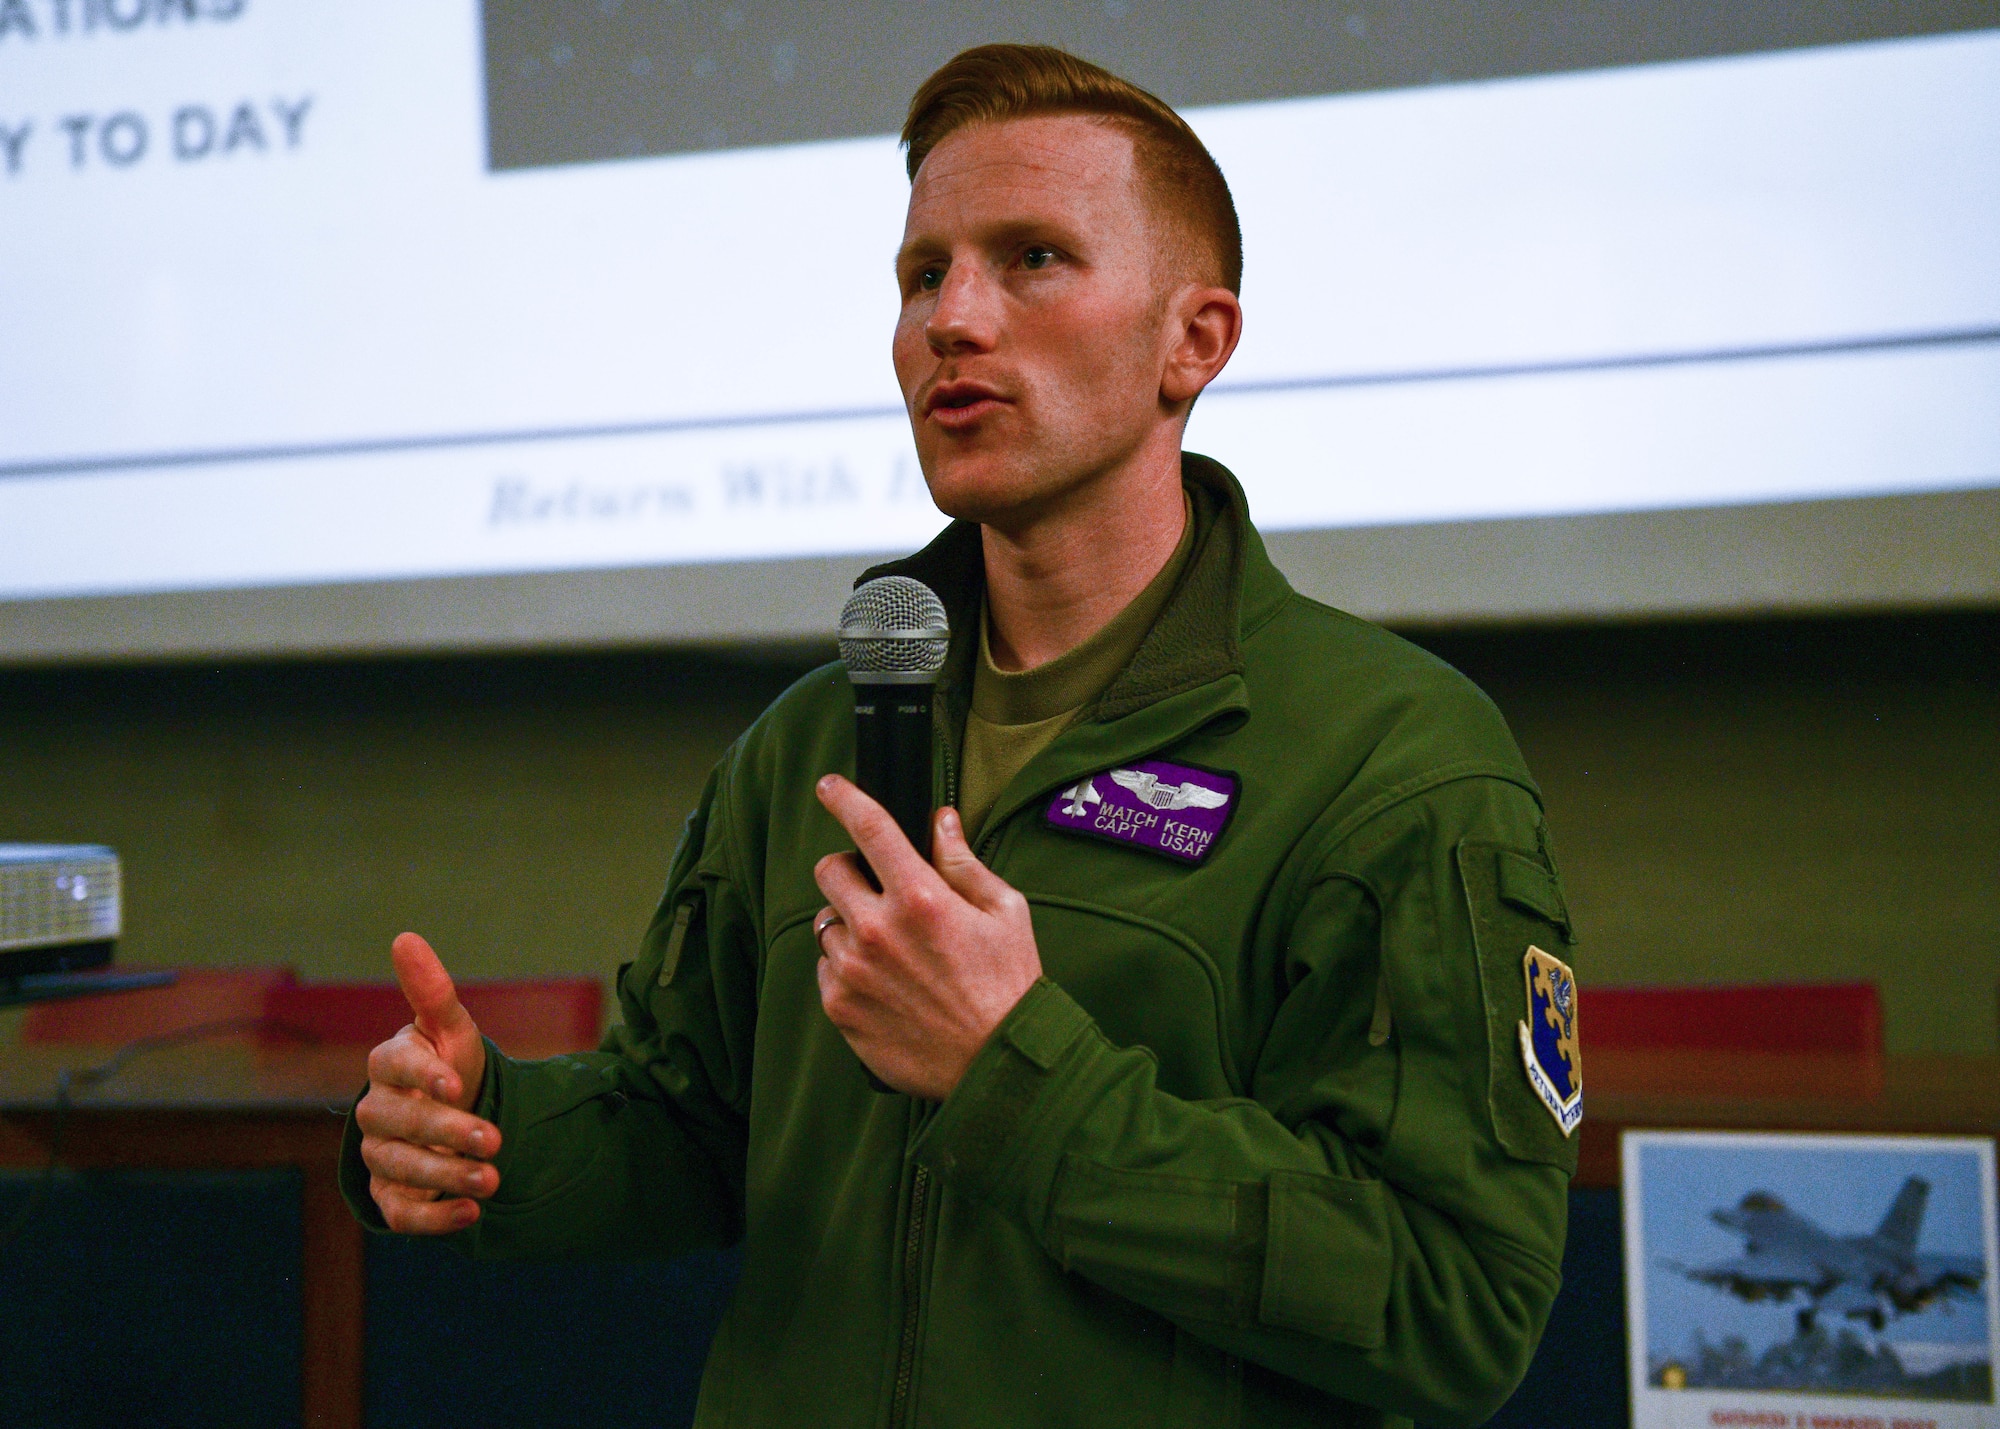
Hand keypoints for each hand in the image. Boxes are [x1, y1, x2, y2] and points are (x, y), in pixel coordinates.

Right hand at [354, 932, 501, 1232]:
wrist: (458, 1116)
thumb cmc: (451, 1063)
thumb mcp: (452, 1029)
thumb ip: (432, 991)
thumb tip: (405, 937)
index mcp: (388, 1065)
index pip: (392, 1068)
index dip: (421, 1075)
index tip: (456, 1082)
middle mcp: (377, 1113)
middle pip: (398, 1123)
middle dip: (444, 1132)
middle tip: (494, 1141)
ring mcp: (380, 1157)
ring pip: (402, 1169)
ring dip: (447, 1176)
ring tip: (494, 1180)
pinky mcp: (391, 1198)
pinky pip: (402, 1215)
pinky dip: (435, 1219)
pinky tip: (471, 1213)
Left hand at [813, 775, 1042, 1099]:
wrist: (996, 1066)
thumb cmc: (1009, 986)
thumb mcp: (1005, 913)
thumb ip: (964, 862)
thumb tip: (941, 822)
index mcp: (921, 898)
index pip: (870, 828)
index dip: (844, 798)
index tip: (830, 786)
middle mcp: (878, 931)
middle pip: (829, 871)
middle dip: (849, 869)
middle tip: (877, 888)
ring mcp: (853, 971)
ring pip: (826, 922)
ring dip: (849, 923)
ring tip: (890, 947)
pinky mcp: (840, 1008)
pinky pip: (826, 968)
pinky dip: (846, 967)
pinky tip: (884, 982)